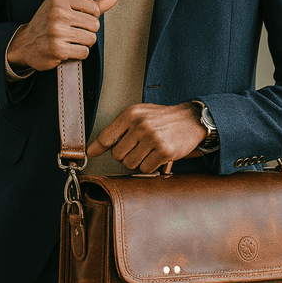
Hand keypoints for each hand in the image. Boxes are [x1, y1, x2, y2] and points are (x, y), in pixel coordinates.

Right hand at [7, 0, 116, 71]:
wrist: (24, 44)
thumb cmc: (49, 24)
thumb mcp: (66, 8)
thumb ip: (92, 4)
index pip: (94, 9)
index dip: (90, 18)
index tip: (77, 21)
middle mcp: (57, 13)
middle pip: (95, 25)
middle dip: (88, 32)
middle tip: (73, 33)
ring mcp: (57, 31)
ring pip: (91, 39)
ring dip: (84, 44)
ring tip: (70, 42)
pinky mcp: (57, 49)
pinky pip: (84, 52)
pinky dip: (79, 54)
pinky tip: (67, 50)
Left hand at [86, 102, 206, 172]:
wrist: (190, 119)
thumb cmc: (162, 118)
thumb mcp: (138, 116)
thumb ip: (115, 131)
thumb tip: (91, 150)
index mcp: (131, 114)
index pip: (105, 137)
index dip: (99, 148)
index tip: (93, 153)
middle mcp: (141, 125)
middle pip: (117, 155)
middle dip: (125, 154)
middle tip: (137, 147)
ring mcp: (153, 138)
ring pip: (130, 164)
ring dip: (138, 161)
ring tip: (148, 150)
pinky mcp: (164, 151)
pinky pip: (146, 168)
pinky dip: (151, 166)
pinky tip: (157, 155)